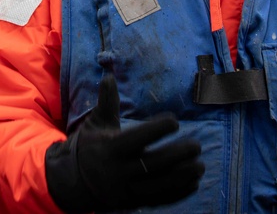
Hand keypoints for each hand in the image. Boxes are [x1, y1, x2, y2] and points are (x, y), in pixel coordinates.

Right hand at [45, 73, 204, 212]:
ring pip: (159, 186)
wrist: (76, 181)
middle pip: (153, 164)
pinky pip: (159, 200)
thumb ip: (107, 101)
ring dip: (182, 176)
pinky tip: (194, 182)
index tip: (175, 122)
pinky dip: (178, 193)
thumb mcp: (96, 122)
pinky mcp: (134, 203)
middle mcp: (119, 171)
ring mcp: (127, 190)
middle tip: (197, 145)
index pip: (138, 139)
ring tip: (200, 165)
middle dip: (177, 155)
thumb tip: (109, 75)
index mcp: (111, 148)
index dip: (157, 130)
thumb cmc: (92, 144)